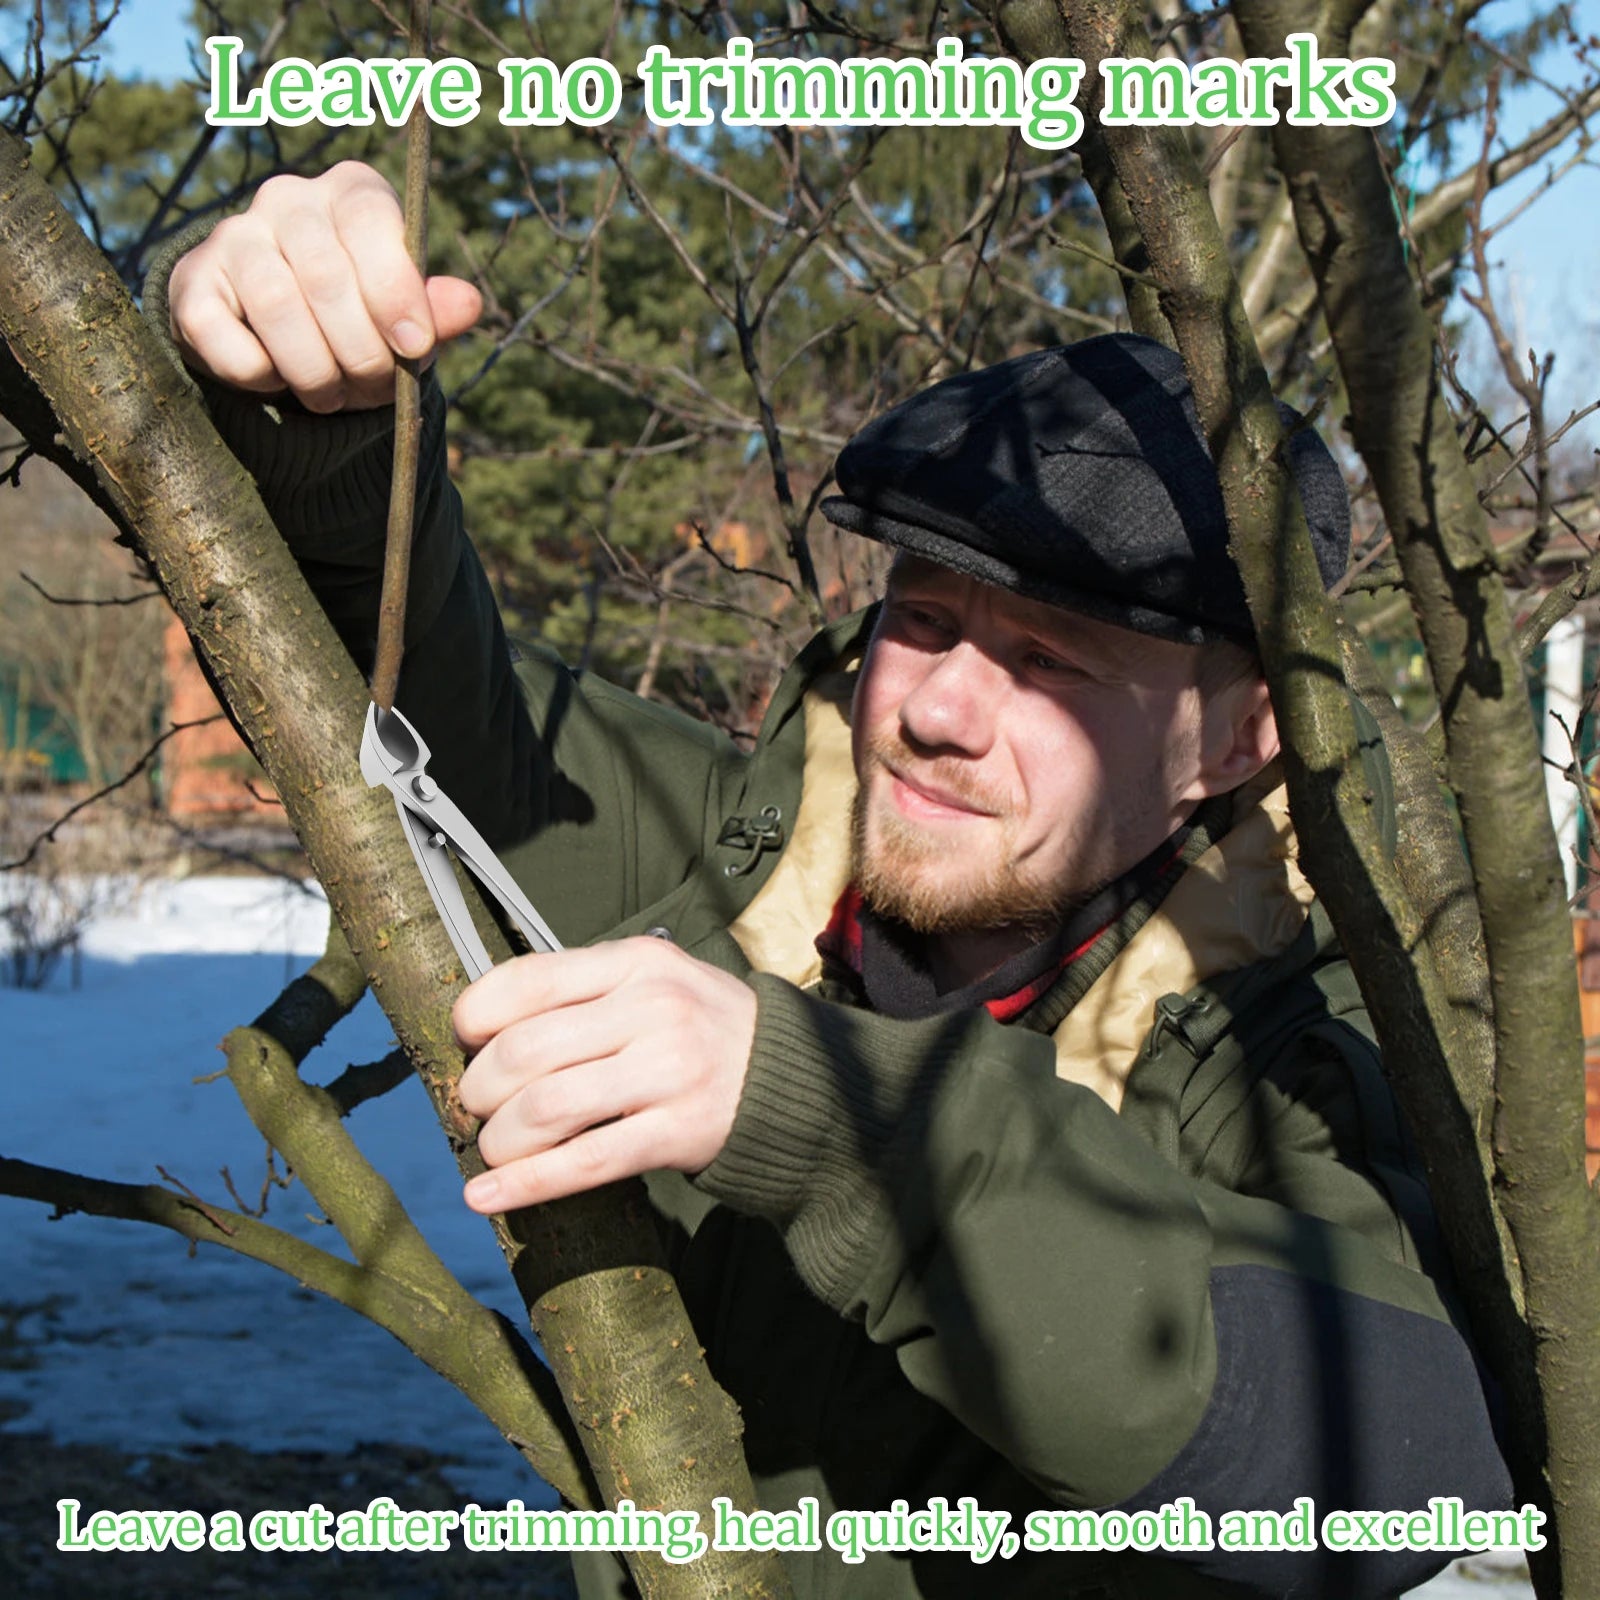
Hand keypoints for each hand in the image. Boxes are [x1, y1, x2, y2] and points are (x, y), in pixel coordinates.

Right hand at [166, 161, 481, 412]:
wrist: (279, 340)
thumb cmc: (360, 321)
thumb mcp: (407, 320)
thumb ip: (436, 313)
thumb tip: (468, 305)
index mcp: (350, 193)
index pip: (369, 218)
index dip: (395, 288)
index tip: (414, 348)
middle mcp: (287, 200)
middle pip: (325, 274)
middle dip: (361, 351)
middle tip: (373, 388)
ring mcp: (232, 237)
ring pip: (277, 307)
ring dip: (316, 372)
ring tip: (333, 397)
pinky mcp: (192, 286)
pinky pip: (229, 342)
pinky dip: (263, 379)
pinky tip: (278, 379)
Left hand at [453, 938, 757, 1212]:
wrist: (796, 1079)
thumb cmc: (703, 1029)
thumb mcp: (656, 980)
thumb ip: (585, 991)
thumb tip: (484, 1028)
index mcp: (636, 962)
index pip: (528, 980)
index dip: (475, 1018)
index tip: (465, 1043)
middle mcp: (652, 1008)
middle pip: (525, 1051)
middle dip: (480, 1089)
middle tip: (479, 1108)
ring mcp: (669, 1070)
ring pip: (546, 1108)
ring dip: (500, 1139)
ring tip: (496, 1149)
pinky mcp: (680, 1132)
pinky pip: (585, 1162)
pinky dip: (525, 1184)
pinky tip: (486, 1197)